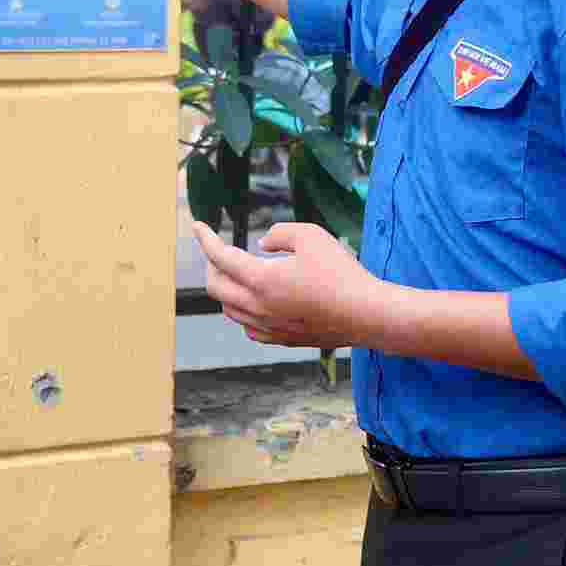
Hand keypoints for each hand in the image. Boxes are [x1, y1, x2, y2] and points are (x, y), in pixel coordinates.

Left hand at [190, 220, 382, 350]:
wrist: (367, 314)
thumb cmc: (341, 273)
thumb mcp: (311, 236)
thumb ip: (280, 233)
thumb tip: (262, 243)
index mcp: (261, 279)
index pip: (220, 257)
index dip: (206, 239)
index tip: (198, 227)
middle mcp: (259, 307)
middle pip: (216, 287)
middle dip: (212, 265)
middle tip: (219, 252)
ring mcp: (270, 326)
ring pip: (230, 310)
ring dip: (226, 290)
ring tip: (235, 275)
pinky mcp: (283, 339)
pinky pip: (249, 328)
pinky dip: (243, 313)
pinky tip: (253, 305)